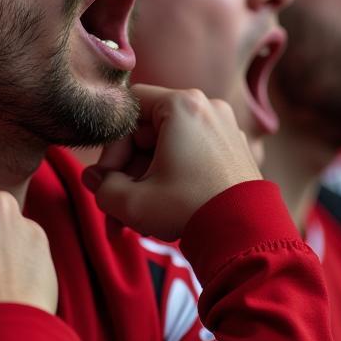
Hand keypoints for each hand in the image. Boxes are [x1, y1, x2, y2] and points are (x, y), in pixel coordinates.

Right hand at [82, 84, 260, 239]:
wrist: (246, 235)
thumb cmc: (189, 209)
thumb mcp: (132, 202)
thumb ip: (102, 187)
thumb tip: (94, 180)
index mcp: (183, 104)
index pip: (130, 106)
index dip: (111, 143)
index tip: (108, 176)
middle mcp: (207, 107)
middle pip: (149, 132)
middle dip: (127, 172)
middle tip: (114, 205)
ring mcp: (224, 128)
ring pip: (168, 149)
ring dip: (146, 181)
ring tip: (135, 221)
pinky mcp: (233, 150)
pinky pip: (191, 156)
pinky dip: (171, 179)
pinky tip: (160, 213)